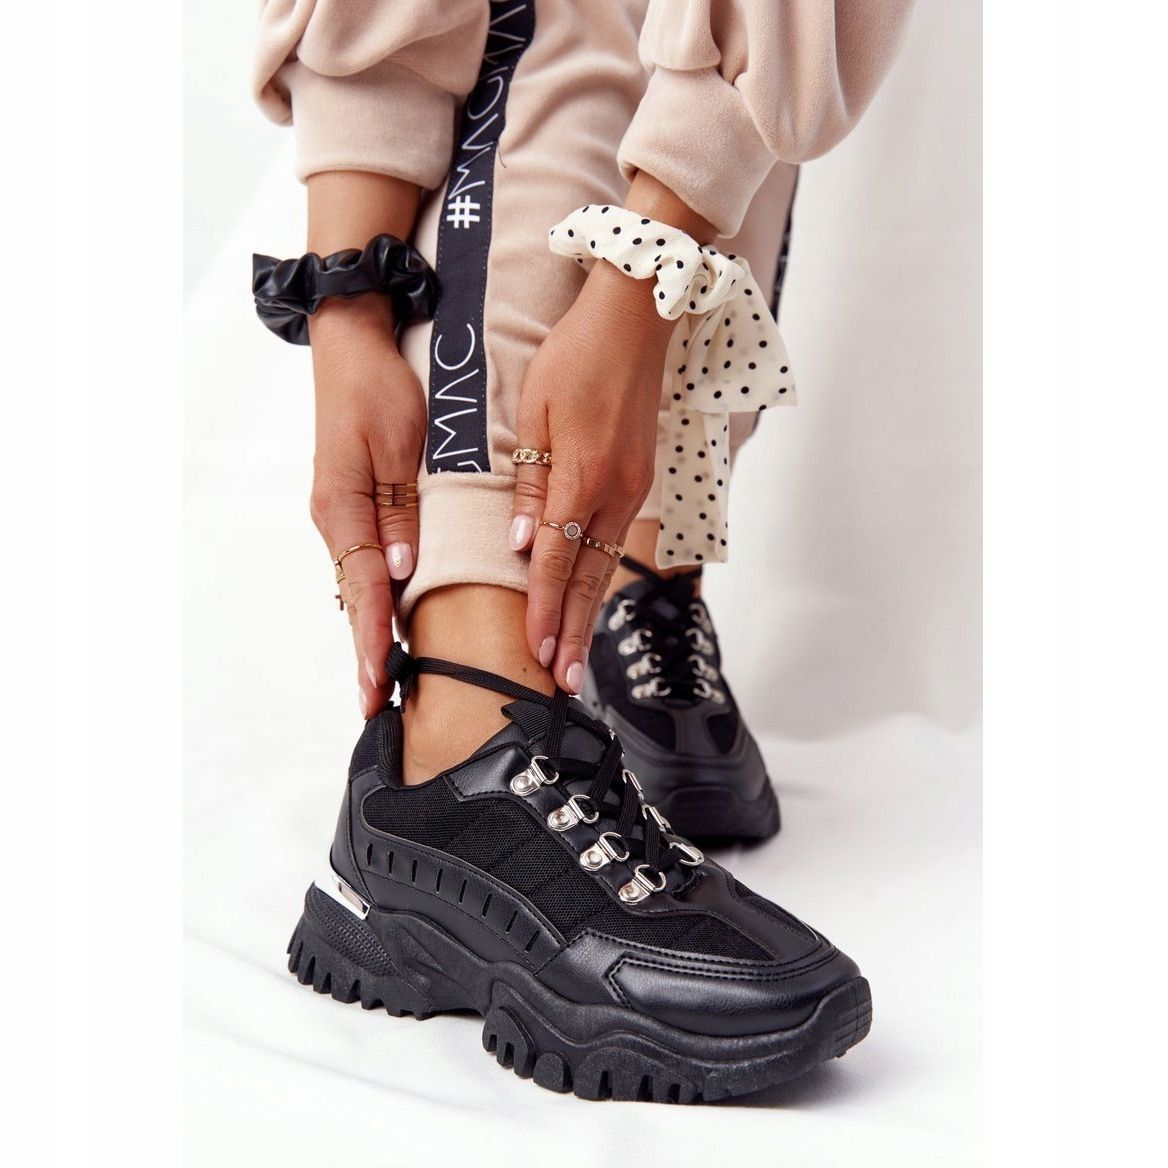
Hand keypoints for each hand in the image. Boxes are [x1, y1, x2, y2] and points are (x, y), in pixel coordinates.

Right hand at [308, 297, 425, 717]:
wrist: (354, 344)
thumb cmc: (380, 389)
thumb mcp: (397, 444)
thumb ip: (399, 509)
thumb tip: (401, 569)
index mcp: (344, 508)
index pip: (364, 588)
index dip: (372, 640)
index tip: (379, 684)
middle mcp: (338, 519)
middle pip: (357, 598)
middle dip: (367, 652)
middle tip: (378, 705)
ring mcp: (344, 514)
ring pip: (360, 585)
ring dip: (371, 631)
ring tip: (382, 682)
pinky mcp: (355, 505)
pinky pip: (366, 563)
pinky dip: (375, 599)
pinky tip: (386, 625)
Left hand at [509, 262, 672, 691]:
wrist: (636, 320)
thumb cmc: (576, 357)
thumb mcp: (536, 413)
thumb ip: (531, 483)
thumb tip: (523, 544)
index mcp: (583, 478)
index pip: (557, 562)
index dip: (543, 611)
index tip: (535, 654)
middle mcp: (615, 493)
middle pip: (588, 579)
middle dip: (572, 632)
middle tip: (563, 683)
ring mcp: (633, 489)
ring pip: (605, 566)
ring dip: (586, 614)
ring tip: (575, 658)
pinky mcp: (638, 480)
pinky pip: (615, 542)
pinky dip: (599, 579)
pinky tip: (588, 600)